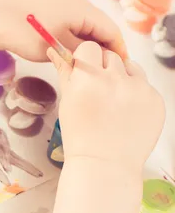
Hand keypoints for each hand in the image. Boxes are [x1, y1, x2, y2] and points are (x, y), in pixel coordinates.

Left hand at [0, 0, 126, 61]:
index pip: (110, 29)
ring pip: (80, 22)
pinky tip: (65, 51)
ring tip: (83, 63)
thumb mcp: (57, 49)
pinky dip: (70, 35)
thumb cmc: (25, 34)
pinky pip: (66, 19)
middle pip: (96, 24)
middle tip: (102, 68)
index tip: (120, 67)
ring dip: (84, 41)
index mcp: (81, 7)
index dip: (117, 50)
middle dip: (100, 46)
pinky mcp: (44, 2)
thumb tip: (94, 57)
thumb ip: (81, 53)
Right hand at [49, 41, 163, 175]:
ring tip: (113, 102)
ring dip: (122, 78)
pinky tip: (126, 112)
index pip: (89, 47)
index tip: (84, 71)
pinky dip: (136, 95)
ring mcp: (139, 89)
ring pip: (130, 67)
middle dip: (103, 68)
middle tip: (98, 91)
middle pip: (110, 55)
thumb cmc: (80, 136)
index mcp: (88, 79)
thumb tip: (55, 49)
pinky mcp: (156, 100)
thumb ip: (65, 72)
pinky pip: (145, 86)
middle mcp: (115, 80)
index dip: (85, 59)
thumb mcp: (67, 102)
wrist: (105, 165)